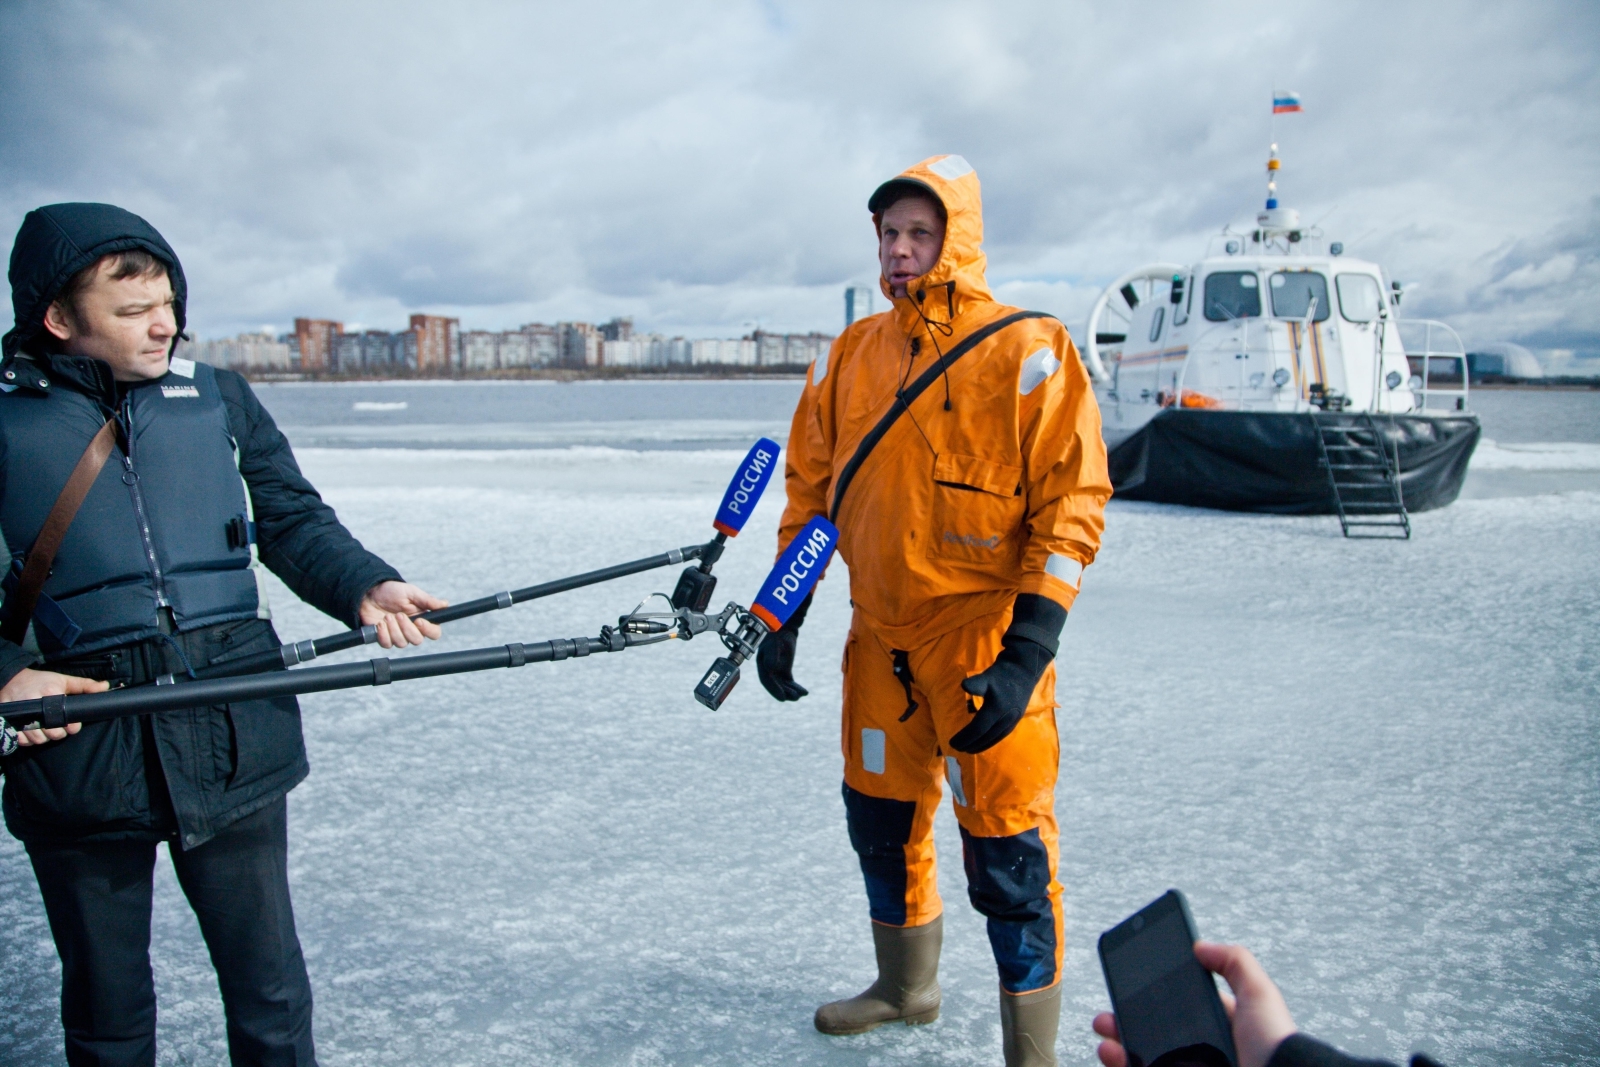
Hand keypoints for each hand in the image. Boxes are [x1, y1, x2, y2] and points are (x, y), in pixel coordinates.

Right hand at [0, 668, 106, 746]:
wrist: (12, 679)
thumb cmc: (41, 681)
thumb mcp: (63, 680)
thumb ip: (84, 685)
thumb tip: (105, 687)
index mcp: (50, 694)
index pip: (66, 721)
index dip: (72, 727)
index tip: (72, 724)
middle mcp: (35, 706)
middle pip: (52, 734)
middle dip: (58, 734)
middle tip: (58, 727)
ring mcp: (21, 716)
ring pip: (37, 739)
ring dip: (43, 738)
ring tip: (45, 728)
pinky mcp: (10, 721)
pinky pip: (21, 740)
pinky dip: (27, 740)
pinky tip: (32, 732)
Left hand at [358, 581, 448, 648]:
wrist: (370, 594)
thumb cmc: (392, 592)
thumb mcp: (411, 592)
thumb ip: (427, 600)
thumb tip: (445, 604)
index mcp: (423, 618)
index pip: (434, 632)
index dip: (428, 630)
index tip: (419, 620)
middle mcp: (412, 629)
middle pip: (417, 640)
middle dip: (406, 628)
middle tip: (399, 615)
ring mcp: (398, 635)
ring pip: (402, 643)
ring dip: (393, 629)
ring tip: (387, 616)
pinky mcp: (385, 639)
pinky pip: (387, 644)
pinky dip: (383, 634)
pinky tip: (380, 623)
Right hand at [756, 628, 806, 699]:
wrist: (784, 628)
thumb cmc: (776, 634)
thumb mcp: (774, 644)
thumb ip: (772, 655)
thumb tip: (770, 668)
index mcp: (762, 664)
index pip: (767, 681)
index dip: (774, 690)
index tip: (782, 698)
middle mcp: (768, 670)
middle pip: (776, 685)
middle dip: (785, 693)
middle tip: (796, 697)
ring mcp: (776, 671)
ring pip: (784, 685)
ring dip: (792, 691)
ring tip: (802, 694)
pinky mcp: (785, 670)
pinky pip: (790, 682)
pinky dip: (796, 687)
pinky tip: (804, 692)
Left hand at [950, 637, 1050, 752]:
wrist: (1024, 669)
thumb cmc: (1003, 673)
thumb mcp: (988, 676)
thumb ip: (976, 683)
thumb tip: (964, 685)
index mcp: (997, 710)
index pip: (978, 729)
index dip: (965, 737)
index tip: (952, 742)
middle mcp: (1006, 719)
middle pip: (986, 737)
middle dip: (971, 744)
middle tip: (957, 748)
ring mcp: (1012, 720)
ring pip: (995, 738)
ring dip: (981, 745)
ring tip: (969, 749)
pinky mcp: (1015, 719)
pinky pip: (1001, 735)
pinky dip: (991, 740)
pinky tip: (984, 741)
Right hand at [1091, 942, 1297, 1066]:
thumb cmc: (1275, 1046)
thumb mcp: (1260, 994)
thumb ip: (1234, 962)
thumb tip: (1200, 945)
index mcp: (1219, 1027)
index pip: (1177, 1008)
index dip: (1150, 997)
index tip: (1128, 986)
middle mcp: (1204, 1052)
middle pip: (1153, 1033)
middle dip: (1125, 1022)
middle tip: (1107, 1017)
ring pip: (1145, 1057)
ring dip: (1118, 1046)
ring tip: (1106, 1038)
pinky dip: (1125, 1066)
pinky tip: (1115, 1057)